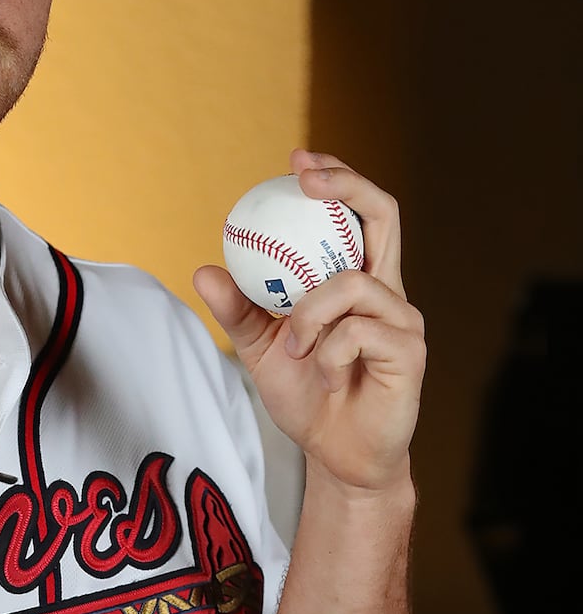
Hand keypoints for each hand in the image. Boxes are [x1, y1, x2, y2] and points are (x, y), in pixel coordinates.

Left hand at [194, 150, 425, 493]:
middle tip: (303, 176)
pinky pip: (358, 332)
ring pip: (353, 282)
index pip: (357, 213)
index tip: (296, 160)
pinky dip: (326, 351)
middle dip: (345, 185)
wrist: (334, 452)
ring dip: (309, 312)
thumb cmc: (305, 393)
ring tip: (294, 347)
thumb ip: (238, 309)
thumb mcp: (259, 346)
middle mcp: (386, 290)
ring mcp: (402, 320)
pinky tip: (324, 373)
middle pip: (384, 215)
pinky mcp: (410, 352)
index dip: (335, 178)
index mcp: (355, 278)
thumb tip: (204, 270)